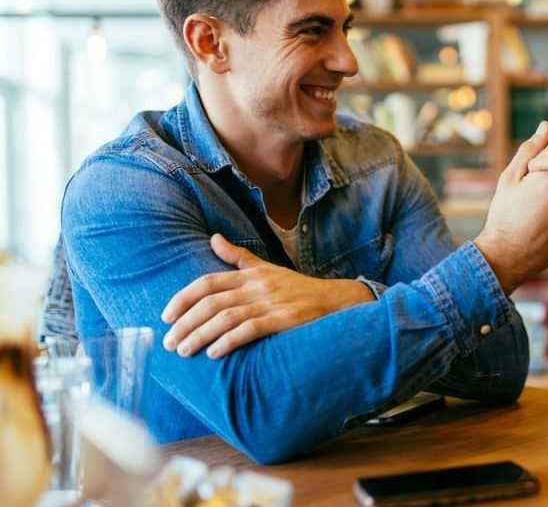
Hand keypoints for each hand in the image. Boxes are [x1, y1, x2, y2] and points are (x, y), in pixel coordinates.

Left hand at [161, 234, 374, 358]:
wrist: (337, 301)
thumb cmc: (298, 288)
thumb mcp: (268, 268)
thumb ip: (238, 257)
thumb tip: (212, 238)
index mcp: (251, 274)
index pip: (208, 282)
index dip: (183, 299)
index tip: (166, 317)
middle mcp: (259, 286)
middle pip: (212, 302)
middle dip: (186, 323)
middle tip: (169, 342)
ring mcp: (272, 302)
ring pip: (227, 317)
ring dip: (201, 334)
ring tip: (184, 351)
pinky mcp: (285, 320)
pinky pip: (251, 329)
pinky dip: (229, 341)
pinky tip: (214, 353)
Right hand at [475, 122, 547, 292]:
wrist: (505, 257)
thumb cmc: (503, 214)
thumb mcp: (510, 179)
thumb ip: (530, 150)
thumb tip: (545, 126)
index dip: (539, 168)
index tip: (527, 182)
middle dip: (547, 184)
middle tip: (528, 200)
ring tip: (532, 214)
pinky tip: (539, 226)